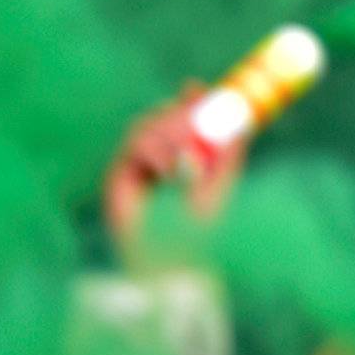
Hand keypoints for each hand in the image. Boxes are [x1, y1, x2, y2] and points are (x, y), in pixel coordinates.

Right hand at [104, 92, 246, 256]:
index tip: (198, 88)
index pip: (176, 118)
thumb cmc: (196, 235)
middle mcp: (149, 161)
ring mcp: (130, 169)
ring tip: (187, 159)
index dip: (187, 101)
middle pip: (159, 116)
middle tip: (199, 122)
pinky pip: (134, 146)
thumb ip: (229, 153)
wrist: (170, 267)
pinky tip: (170, 172)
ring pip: (145, 125)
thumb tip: (238, 117)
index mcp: (173, 160)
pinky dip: (156, 151)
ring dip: (170, 133)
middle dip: (180, 114)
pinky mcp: (115, 178)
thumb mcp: (220, 185)